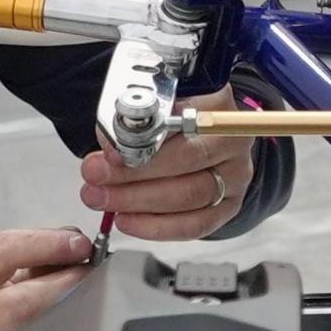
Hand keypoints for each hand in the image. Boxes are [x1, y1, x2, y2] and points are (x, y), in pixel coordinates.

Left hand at [81, 96, 257, 238]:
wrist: (203, 141)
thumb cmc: (173, 123)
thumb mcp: (152, 109)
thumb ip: (130, 124)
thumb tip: (110, 150)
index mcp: (216, 104)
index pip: (182, 119)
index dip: (143, 137)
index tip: (109, 150)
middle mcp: (232, 139)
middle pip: (186, 160)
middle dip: (133, 173)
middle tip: (96, 178)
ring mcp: (234, 175)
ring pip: (189, 195)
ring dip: (138, 201)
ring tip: (102, 199)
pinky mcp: (229, 206)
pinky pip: (194, 224)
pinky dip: (156, 227)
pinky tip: (128, 220)